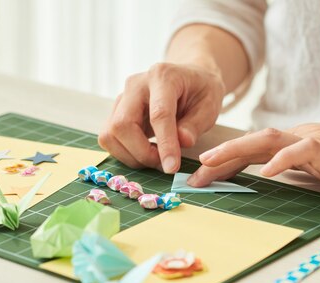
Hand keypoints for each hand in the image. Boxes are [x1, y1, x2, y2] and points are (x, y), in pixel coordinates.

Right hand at [98, 62, 225, 172]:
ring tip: (156, 159)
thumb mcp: (209, 105)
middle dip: (141, 153)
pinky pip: (110, 139)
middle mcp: (135, 85)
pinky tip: (146, 153)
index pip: (159, 114)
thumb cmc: (200, 91)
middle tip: (164, 164)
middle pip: (122, 124)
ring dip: (132, 156)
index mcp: (162, 77)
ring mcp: (121, 98)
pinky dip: (125, 153)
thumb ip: (195, 124)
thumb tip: (182, 142)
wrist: (187, 78)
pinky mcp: (115, 112)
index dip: (165, 144)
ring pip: (110, 135)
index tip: (172, 167)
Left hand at [188, 110, 319, 189]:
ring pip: (267, 140)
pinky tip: (266, 171)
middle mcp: (300, 138)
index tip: (202, 179)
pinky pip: (302, 151)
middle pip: (251, 144)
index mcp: (297, 143)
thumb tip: (278, 179)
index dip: (226, 163)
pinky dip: (282, 160)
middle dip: (219, 159)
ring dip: (236, 152)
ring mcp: (316, 142)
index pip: (254, 151)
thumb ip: (302, 169)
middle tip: (193, 178)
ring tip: (211, 163)